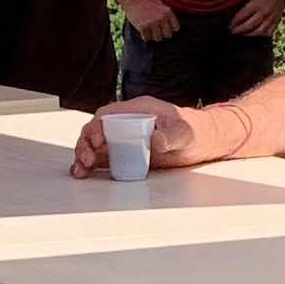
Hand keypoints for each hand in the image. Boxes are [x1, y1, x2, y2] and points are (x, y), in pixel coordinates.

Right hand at [70, 95, 206, 177]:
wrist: (203, 142)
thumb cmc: (195, 131)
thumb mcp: (186, 133)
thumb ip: (171, 137)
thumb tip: (154, 141)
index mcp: (137, 110)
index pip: (108, 114)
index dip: (97, 127)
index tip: (98, 142)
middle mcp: (126, 122)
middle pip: (96, 129)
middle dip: (86, 144)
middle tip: (86, 161)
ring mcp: (124, 138)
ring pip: (95, 145)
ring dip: (84, 156)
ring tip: (80, 171)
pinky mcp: (126, 154)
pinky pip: (103, 158)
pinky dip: (91, 165)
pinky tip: (83, 173)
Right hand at [114, 0, 178, 42]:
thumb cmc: (146, 0)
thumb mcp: (160, 3)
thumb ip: (166, 13)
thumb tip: (170, 24)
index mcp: (167, 12)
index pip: (175, 28)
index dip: (170, 29)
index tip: (165, 28)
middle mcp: (161, 18)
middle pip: (167, 35)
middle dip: (162, 34)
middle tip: (156, 31)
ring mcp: (152, 23)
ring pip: (157, 38)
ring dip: (153, 36)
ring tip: (149, 31)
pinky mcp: (143, 27)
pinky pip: (147, 38)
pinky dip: (145, 36)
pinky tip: (143, 31)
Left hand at [226, 0, 284, 38]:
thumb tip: (232, 4)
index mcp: (256, 4)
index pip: (242, 16)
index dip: (234, 21)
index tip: (229, 25)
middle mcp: (263, 12)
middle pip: (249, 25)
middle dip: (239, 29)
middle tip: (233, 31)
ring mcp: (271, 18)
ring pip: (259, 31)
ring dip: (249, 34)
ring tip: (243, 34)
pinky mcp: (277, 20)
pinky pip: (270, 31)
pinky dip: (262, 34)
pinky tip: (257, 34)